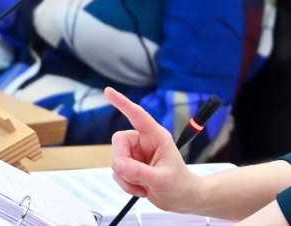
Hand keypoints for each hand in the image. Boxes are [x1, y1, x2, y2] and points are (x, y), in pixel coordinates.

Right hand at [106, 87, 201, 212]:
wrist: (182, 199)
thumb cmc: (179, 184)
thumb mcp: (161, 179)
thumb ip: (139, 172)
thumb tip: (118, 165)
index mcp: (157, 136)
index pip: (137, 115)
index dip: (122, 103)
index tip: (108, 92)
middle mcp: (144, 142)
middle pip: (118, 142)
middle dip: (122, 161)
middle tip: (135, 176)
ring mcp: (137, 154)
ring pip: (116, 160)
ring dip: (126, 178)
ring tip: (145, 185)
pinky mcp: (131, 166)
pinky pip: (117, 172)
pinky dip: (126, 184)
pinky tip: (141, 188)